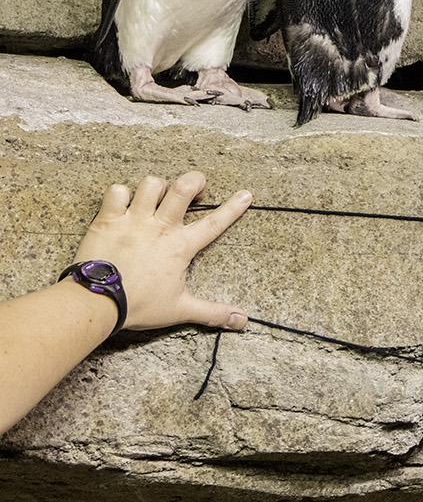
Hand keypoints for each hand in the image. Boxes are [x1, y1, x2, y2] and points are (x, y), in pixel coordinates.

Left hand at [72, 172, 251, 330]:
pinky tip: (124, 203)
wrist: (97, 301)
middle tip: (197, 185)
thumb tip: (242, 321)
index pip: (214, 223)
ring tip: (159, 195)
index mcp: (180, 246)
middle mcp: (159, 227)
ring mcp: (133, 220)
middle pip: (183, 189)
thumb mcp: (180, 309)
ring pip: (151, 184)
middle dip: (194, 180)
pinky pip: (117, 191)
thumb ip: (213, 312)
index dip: (233, 208)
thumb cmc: (139, 305)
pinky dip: (121, 193)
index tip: (246, 194)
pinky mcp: (108, 219)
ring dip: (157, 187)